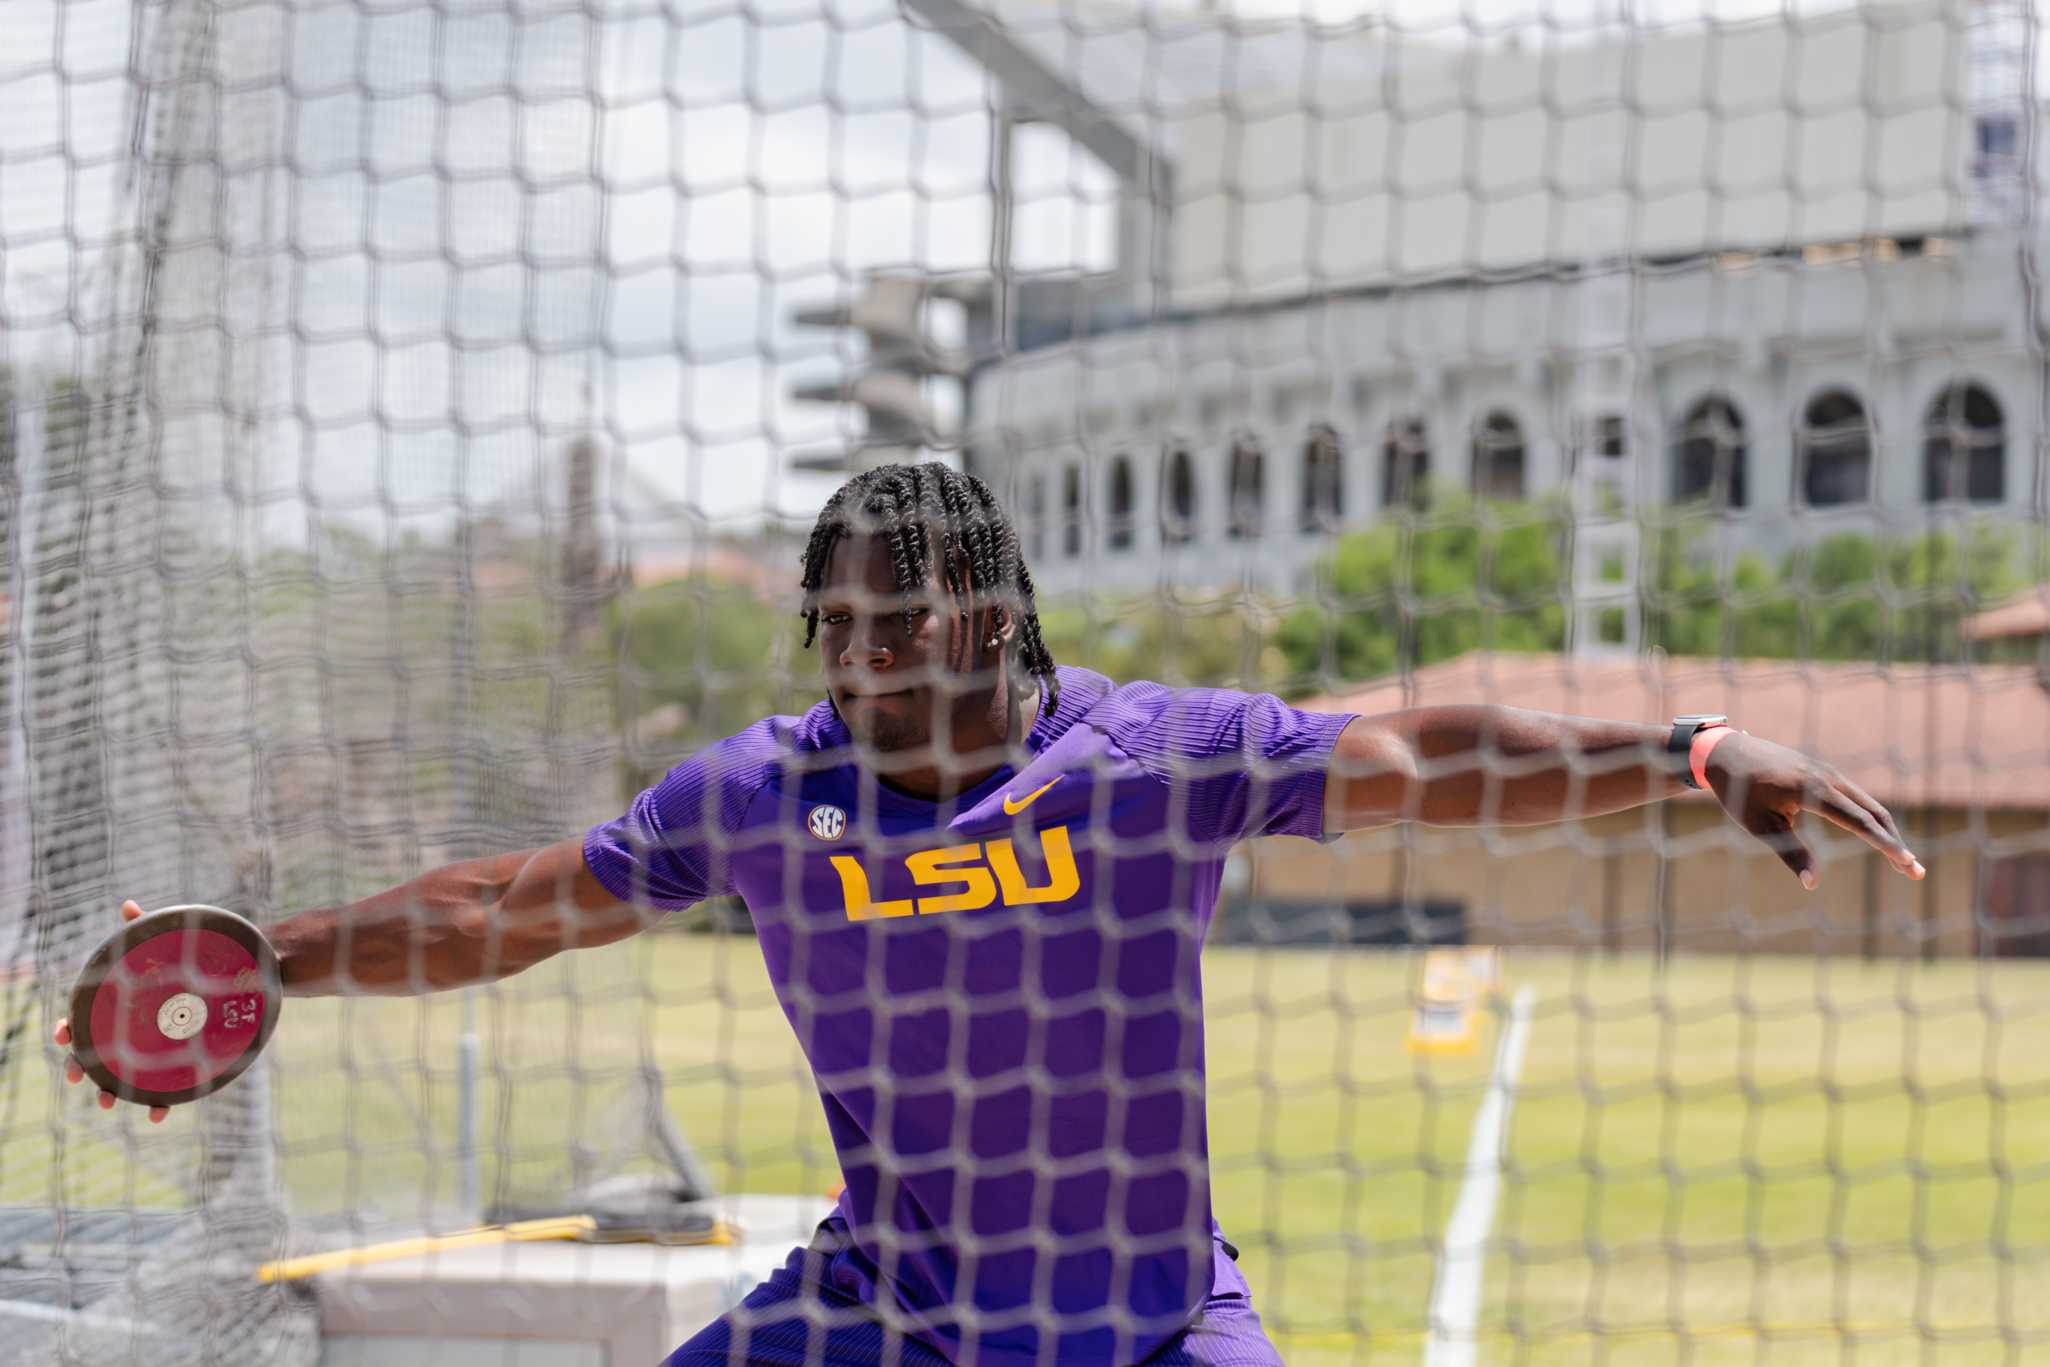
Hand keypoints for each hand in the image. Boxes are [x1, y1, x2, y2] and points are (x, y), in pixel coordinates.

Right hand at [54, 899, 169, 1123]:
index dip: (69, 1027)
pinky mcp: (177, 1064)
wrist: (228, 980)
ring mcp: (151, 1050)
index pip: (85, 1017)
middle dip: (82, 1066)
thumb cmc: (185, 962)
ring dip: (110, 1091)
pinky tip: (160, 1114)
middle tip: (78, 1077)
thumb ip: (144, 929)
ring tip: (108, 1102)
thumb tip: (128, 906)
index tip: (62, 1035)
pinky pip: (164, 1089)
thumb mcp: (163, 944)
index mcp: (119, 1005)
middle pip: (96, 1052)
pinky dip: (159, 1104)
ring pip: (123, 1076)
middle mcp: (130, 1031)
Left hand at [1705, 733, 1925, 889]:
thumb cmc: (1740, 794)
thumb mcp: (1760, 826)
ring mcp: (1829, 772)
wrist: (1727, 753)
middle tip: (1915, 873)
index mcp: (1812, 790)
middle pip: (1874, 813)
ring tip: (1901, 862)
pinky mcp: (1826, 773)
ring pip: (1869, 804)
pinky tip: (1879, 838)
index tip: (1906, 863)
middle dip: (1895, 843)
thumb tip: (1813, 884)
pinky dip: (1872, 819)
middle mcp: (1828, 777)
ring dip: (1887, 832)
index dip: (1884, 845)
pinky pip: (1857, 798)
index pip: (1858, 821)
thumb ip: (1790, 853)